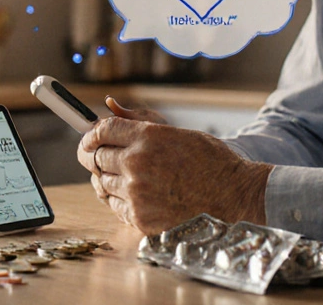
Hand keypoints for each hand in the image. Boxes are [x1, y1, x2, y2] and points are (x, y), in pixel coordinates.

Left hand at [76, 99, 271, 234]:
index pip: (102, 131)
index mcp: (147, 136)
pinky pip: (115, 207)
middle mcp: (137, 162)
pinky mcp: (140, 217)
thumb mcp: (177, 132)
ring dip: (108, 180)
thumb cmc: (210, 160)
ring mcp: (137, 192)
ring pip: (103, 184)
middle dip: (95, 156)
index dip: (91, 133)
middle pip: (97, 157)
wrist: (233, 196)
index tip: (89, 138)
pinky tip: (134, 195)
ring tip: (125, 178)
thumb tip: (109, 106)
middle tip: (98, 158)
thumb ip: (139, 121)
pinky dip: (119, 201)